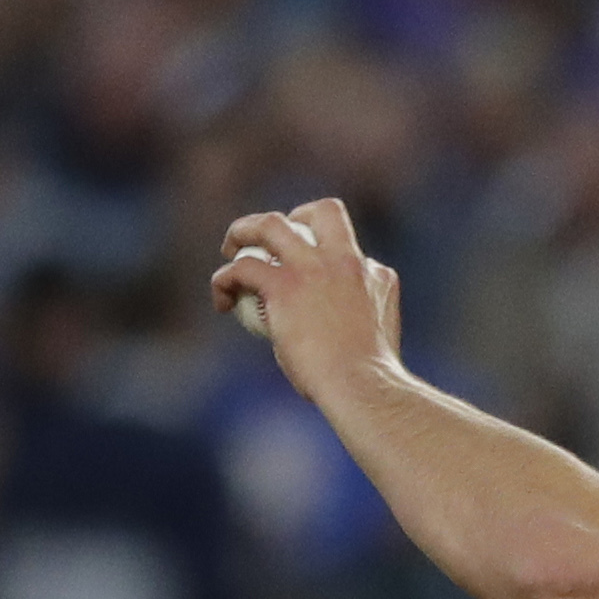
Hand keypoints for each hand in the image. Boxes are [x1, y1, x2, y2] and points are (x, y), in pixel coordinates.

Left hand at [209, 198, 403, 394]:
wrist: (362, 387)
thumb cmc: (369, 381)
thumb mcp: (378, 341)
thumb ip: (360, 319)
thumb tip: (335, 331)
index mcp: (377, 276)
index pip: (351, 251)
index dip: (329, 258)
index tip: (314, 275)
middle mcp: (347, 261)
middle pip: (321, 211)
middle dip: (294, 216)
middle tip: (270, 241)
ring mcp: (314, 268)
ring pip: (271, 224)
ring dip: (246, 230)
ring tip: (230, 248)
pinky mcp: (284, 285)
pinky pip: (242, 268)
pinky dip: (225, 280)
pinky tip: (221, 299)